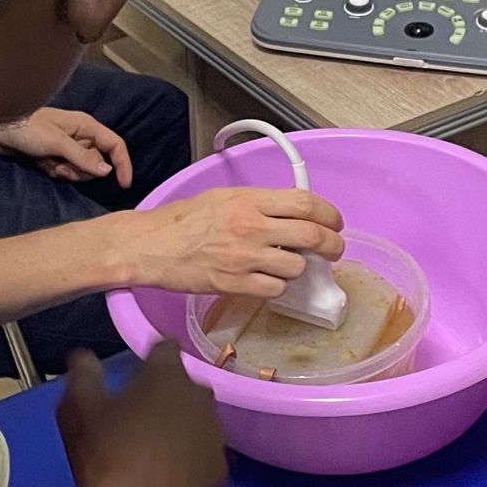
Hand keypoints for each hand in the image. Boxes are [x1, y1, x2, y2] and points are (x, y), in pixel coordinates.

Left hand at [0, 108, 131, 185]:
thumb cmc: (27, 128)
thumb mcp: (57, 143)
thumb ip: (83, 158)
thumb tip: (107, 171)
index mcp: (86, 126)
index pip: (114, 145)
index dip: (122, 164)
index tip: (124, 184)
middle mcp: (80, 136)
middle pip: (97, 162)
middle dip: (83, 171)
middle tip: (63, 168)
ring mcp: (66, 147)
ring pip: (81, 170)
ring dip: (68, 172)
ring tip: (51, 165)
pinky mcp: (53, 156)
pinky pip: (65, 171)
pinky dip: (56, 172)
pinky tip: (42, 164)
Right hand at [57, 344, 226, 486]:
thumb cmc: (105, 455)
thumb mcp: (79, 410)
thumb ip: (83, 375)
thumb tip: (84, 356)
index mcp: (166, 374)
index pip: (165, 348)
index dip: (152, 356)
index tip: (139, 368)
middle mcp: (199, 396)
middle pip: (185, 384)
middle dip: (167, 391)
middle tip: (141, 411)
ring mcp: (214, 433)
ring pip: (198, 418)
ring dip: (182, 423)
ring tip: (155, 445)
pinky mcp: (220, 467)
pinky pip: (203, 451)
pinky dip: (190, 456)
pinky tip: (170, 472)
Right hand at [115, 186, 343, 297]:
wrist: (151, 245)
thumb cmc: (182, 221)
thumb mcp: (223, 197)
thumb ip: (258, 203)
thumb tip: (291, 211)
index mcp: (249, 200)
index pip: (305, 202)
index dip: (329, 214)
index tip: (334, 222)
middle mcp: (252, 227)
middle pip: (311, 236)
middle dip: (331, 245)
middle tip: (332, 249)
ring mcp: (245, 258)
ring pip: (296, 267)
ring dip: (299, 268)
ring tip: (287, 265)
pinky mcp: (235, 284)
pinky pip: (275, 290)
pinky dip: (277, 287)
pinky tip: (267, 281)